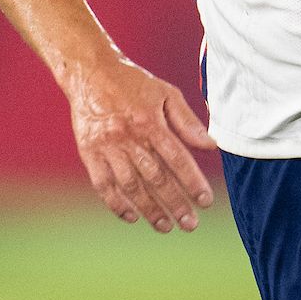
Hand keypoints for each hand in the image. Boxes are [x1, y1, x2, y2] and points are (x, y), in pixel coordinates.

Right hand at [66, 59, 215, 230]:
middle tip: (190, 224)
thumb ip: (188, 121)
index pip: (176, 159)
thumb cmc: (133, 83)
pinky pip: (103, 184)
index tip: (205, 202)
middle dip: (175, 203)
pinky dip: (116, 203)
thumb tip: (211, 146)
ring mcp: (107, 147)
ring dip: (149, 209)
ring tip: (165, 226)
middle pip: (156, 177)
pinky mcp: (89, 153)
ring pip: (130, 185)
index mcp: (150, 122)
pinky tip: (131, 216)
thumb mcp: (166, 93)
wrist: (90, 72)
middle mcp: (129, 136)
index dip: (192, 183)